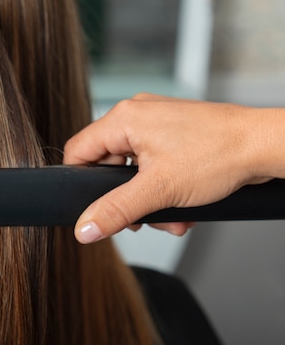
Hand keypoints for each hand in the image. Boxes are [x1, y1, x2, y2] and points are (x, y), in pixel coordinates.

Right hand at [63, 93, 284, 242]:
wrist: (265, 146)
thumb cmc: (220, 153)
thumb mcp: (158, 191)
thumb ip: (115, 211)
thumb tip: (85, 229)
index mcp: (124, 119)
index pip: (78, 152)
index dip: (80, 183)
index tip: (91, 208)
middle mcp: (137, 115)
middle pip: (107, 165)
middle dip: (123, 199)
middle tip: (139, 219)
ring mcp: (157, 122)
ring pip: (132, 169)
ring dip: (146, 199)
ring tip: (169, 216)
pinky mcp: (174, 132)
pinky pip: (152, 164)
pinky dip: (162, 188)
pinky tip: (180, 206)